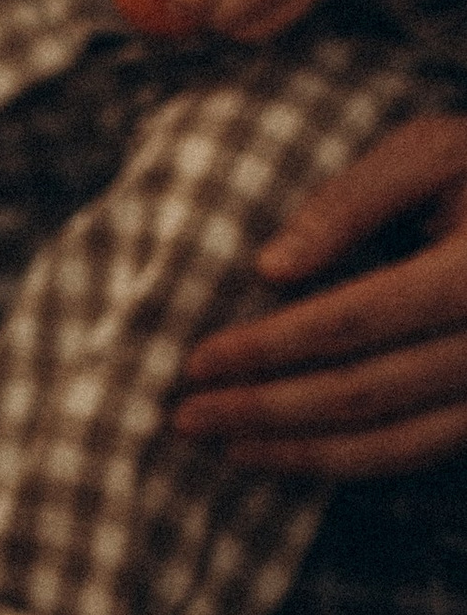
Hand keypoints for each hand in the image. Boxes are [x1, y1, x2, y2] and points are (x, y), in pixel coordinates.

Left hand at [173, 109, 466, 478]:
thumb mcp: (431, 152)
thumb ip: (352, 201)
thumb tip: (270, 268)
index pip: (356, 320)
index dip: (272, 347)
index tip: (196, 361)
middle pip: (365, 392)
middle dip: (266, 410)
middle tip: (183, 418)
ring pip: (392, 443)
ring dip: (299, 453)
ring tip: (224, 447)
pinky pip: (417, 452)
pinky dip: (347, 462)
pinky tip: (288, 453)